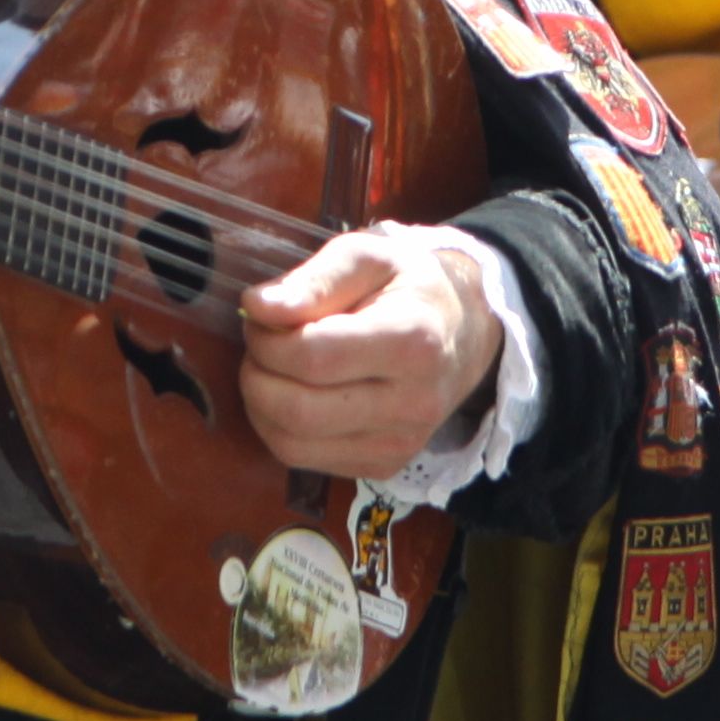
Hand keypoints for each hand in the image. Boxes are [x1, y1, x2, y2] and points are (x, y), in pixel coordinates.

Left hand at [241, 228, 501, 479]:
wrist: (462, 331)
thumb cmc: (409, 286)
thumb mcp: (368, 255)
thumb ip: (314, 279)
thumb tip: (257, 308)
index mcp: (412, 340)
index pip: (312, 356)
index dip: (267, 338)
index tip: (259, 316)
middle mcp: (413, 402)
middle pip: (298, 410)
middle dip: (257, 374)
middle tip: (260, 344)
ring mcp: (400, 442)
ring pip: (292, 444)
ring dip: (260, 404)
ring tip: (272, 368)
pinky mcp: (385, 465)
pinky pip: (305, 459)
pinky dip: (279, 428)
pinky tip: (293, 394)